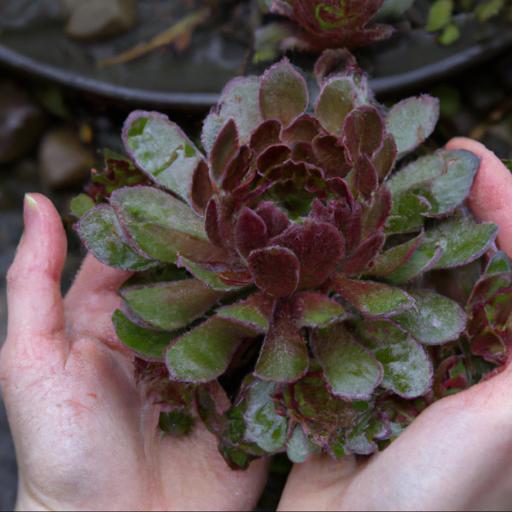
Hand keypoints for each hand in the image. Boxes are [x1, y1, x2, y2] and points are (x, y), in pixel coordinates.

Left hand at [0, 194, 266, 510]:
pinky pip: (270, 355)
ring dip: (263, 281)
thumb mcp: (31, 359)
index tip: (197, 182)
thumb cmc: (63, 450)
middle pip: (200, 276)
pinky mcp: (245, 395)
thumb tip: (40, 200)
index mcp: (121, 317)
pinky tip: (314, 298)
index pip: (146, 253)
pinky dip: (288, 330)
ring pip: (242, 309)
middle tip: (260, 202)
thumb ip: (33, 281)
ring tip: (296, 240)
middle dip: (225, 244)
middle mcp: (169, 332)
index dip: (166, 218)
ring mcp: (212, 362)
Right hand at [278, 138, 511, 511]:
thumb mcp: (485, 443)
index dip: (502, 207)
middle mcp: (457, 360)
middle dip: (440, 207)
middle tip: (406, 163)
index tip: (465, 156)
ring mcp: (405, 365)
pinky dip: (346, 277)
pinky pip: (358, 312)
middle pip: (459, 263)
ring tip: (360, 195)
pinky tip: (323, 255)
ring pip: (404, 281)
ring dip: (388, 236)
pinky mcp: (360, 376)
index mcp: (498, 368)